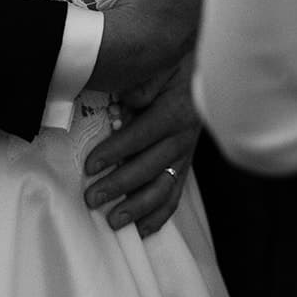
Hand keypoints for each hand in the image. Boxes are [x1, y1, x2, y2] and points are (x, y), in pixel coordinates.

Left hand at [83, 56, 200, 235]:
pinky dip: (160, 214)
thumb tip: (124, 107)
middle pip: (150, 167)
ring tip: (113, 221)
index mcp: (174, 111)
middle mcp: (183, 137)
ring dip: (138, 207)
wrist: (205, 71)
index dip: (116, 152)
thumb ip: (141, 86)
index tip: (90, 166)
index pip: (141, 136)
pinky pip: (175, 194)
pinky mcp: (186, 163)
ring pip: (163, 187)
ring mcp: (186, 153)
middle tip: (92, 199)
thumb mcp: (158, 67)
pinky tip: (143, 230)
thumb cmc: (172, 66)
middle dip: (119, 186)